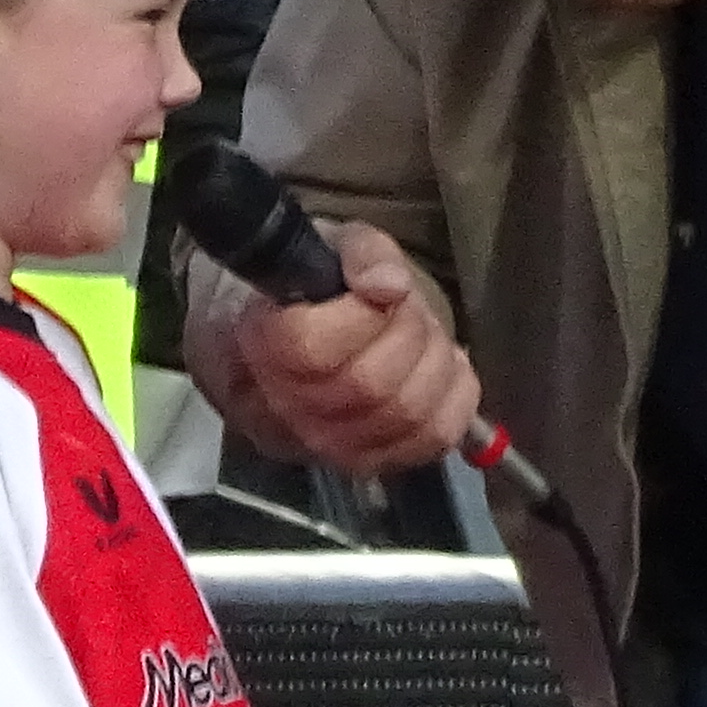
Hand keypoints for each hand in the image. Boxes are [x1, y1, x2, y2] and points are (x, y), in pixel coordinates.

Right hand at [193, 219, 482, 477]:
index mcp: (253, 346)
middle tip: (404, 306)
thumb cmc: (305, 289)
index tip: (369, 289)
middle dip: (406, 330)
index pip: (311, 348)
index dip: (359, 315)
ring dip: (433, 360)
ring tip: (422, 334)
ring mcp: (322, 446)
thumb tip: (390, 285)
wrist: (282, 341)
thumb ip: (361, 253)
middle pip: (367, 384)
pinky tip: (441, 367)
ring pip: (404, 413)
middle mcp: (278, 410)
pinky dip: (454, 395)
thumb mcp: (328, 244)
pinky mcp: (367, 461)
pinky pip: (432, 438)